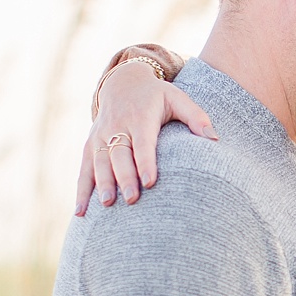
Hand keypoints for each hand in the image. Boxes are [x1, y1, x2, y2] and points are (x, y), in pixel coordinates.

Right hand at [76, 59, 215, 214]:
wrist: (123, 83)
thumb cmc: (157, 96)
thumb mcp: (177, 98)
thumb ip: (196, 116)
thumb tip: (213, 139)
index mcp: (140, 117)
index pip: (142, 142)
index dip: (145, 162)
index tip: (150, 182)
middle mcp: (117, 127)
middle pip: (119, 155)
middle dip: (124, 177)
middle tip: (132, 199)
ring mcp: (100, 136)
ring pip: (99, 162)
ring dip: (102, 184)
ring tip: (107, 205)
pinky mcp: (90, 145)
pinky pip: (84, 169)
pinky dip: (81, 190)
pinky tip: (81, 212)